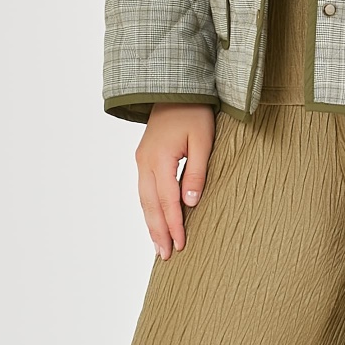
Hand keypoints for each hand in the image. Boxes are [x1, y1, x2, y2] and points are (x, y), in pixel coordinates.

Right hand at [136, 104, 215, 257]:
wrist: (175, 89)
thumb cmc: (194, 112)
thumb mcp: (203, 140)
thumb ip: (196, 172)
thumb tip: (190, 204)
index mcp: (160, 157)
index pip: (167, 199)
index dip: (174, 224)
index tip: (181, 244)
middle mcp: (145, 161)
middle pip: (150, 205)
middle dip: (158, 231)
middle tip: (165, 256)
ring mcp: (142, 160)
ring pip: (144, 199)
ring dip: (151, 224)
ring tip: (158, 246)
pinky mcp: (144, 158)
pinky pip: (144, 190)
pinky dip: (149, 209)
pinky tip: (155, 221)